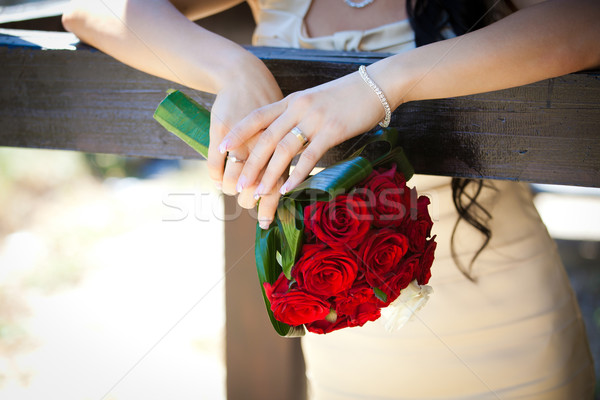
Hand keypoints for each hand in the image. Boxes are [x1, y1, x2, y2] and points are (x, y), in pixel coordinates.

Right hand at [206, 54, 282, 208]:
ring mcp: (240, 140)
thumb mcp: (282, 131)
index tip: (266, 224)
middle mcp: (262, 147)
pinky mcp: (221, 132)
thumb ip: (284, 156)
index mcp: (281, 148)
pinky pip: (215, 166)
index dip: (270, 207)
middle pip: (254, 188)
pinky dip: (215, 177)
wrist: (245, 78)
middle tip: (247, 202)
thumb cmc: (268, 108)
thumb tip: (285, 186)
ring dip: (231, 190)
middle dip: (248, 201)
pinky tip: (219, 180)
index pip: (276, 186)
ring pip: (232, 181)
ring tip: (233, 190)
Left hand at [220, 67, 387, 226]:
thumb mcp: (314, 102)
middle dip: (249, 163)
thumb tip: (284, 139)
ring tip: (258, 192)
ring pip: (284, 149)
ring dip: (269, 174)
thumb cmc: (346, 97)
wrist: (377, 85)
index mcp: (291, 100)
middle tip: (238, 184)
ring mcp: (315, 119)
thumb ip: (297, 117)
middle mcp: (298, 108)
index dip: (238, 132)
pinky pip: (310, 156)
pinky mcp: (333, 131)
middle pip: (266, 138)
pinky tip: (288, 189)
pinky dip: (297, 174)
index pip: (257, 116)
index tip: (222, 147)